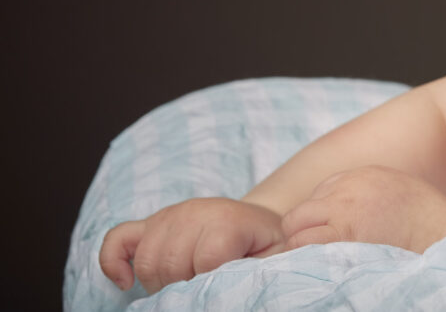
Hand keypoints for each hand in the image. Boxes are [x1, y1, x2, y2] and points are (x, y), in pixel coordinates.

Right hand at [99, 198, 284, 293]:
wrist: (256, 220)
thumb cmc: (266, 244)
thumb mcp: (275, 257)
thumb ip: (257, 272)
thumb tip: (236, 290)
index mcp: (227, 221)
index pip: (204, 262)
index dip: (209, 285)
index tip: (222, 288)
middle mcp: (194, 213)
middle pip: (169, 265)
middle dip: (182, 289)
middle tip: (201, 291)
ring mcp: (169, 215)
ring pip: (145, 261)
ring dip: (157, 284)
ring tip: (181, 287)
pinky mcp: (150, 222)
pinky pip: (117, 240)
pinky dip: (113, 263)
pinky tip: (126, 284)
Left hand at [281, 165, 445, 253]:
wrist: (445, 232)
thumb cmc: (429, 220)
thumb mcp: (396, 190)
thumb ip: (368, 194)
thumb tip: (350, 215)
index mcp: (361, 176)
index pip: (320, 195)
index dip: (321, 219)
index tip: (330, 238)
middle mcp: (347, 187)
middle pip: (301, 210)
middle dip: (302, 232)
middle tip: (313, 254)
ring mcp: (344, 208)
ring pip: (295, 227)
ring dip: (300, 245)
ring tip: (313, 264)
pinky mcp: (345, 232)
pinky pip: (305, 243)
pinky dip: (303, 256)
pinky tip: (314, 269)